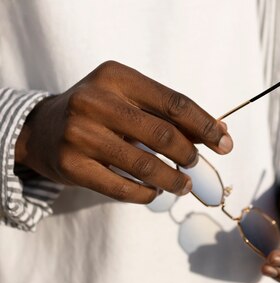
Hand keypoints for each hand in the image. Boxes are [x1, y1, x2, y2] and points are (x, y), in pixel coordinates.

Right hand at [15, 61, 232, 202]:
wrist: (41, 129)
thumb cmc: (100, 112)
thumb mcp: (131, 99)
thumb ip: (173, 114)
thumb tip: (222, 132)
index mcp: (116, 77)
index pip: (175, 103)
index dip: (206, 126)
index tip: (225, 144)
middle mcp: (94, 101)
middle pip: (163, 134)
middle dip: (189, 154)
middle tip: (195, 164)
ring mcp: (79, 134)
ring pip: (145, 165)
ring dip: (173, 179)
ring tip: (183, 185)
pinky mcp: (71, 166)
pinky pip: (122, 188)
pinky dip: (147, 194)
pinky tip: (155, 192)